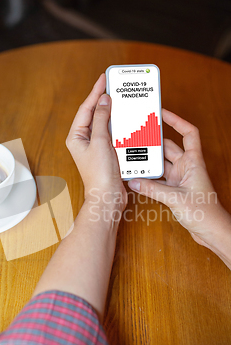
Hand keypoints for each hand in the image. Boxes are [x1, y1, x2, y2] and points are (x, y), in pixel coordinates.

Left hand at [66, 73, 126, 214]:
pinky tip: (126, 118)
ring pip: (104, 123)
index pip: (85, 108)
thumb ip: (101, 119)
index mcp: (76, 137)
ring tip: (121, 98)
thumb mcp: (100, 141)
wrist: (108, 197)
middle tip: (113, 85)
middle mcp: (83, 141)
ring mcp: (95, 147)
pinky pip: (112, 133)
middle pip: (94, 114)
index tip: (103, 79)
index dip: (95, 92)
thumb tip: (104, 100)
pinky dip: (119, 125)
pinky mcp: (106, 152)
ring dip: (113, 112)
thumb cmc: (100, 174)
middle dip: (103, 100)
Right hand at [128, 109, 230, 248]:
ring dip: (149, 161)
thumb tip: (134, 181)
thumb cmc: (204, 213)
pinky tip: (137, 177)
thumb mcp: (175, 198)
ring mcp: (181, 178)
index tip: (162, 113)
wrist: (211, 231)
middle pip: (169, 147)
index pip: (188, 133)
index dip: (176, 121)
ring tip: (133, 154)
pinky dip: (148, 177)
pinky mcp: (175, 190)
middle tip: (138, 134)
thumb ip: (152, 189)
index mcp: (194, 162)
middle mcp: (187, 167)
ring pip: (162, 163)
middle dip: (154, 141)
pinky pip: (159, 179)